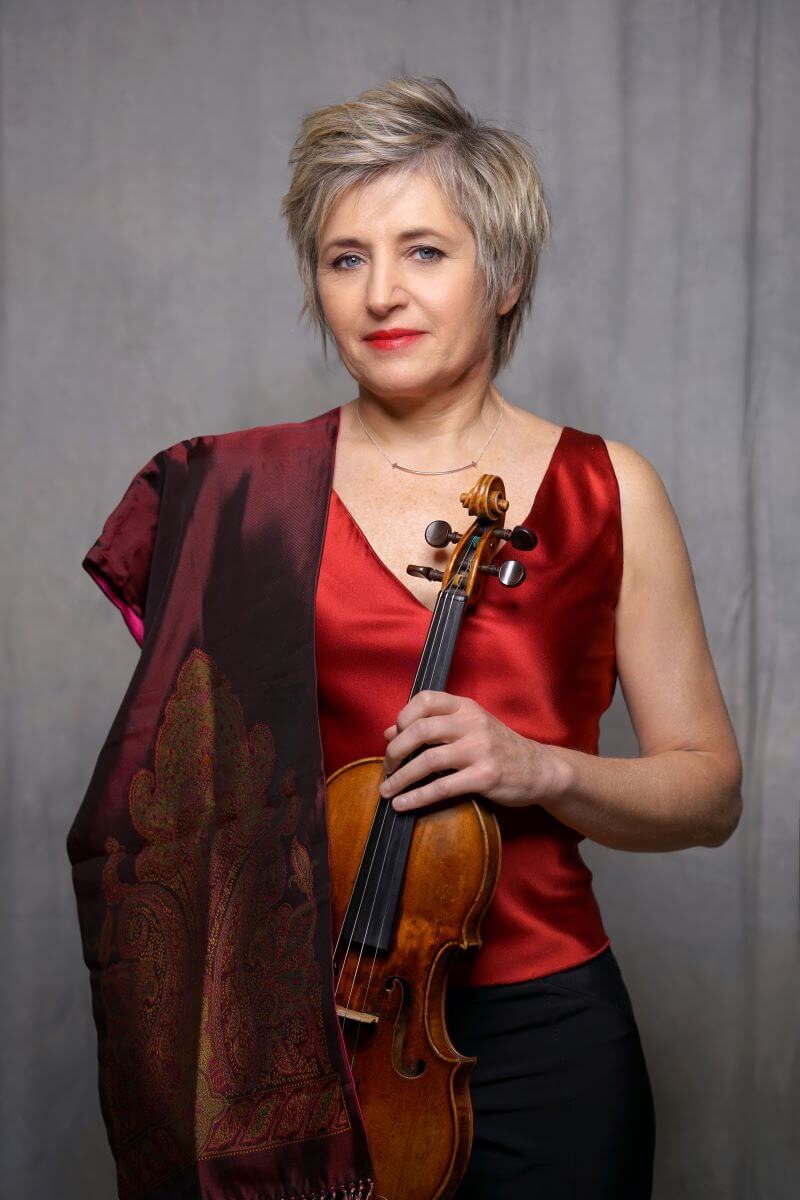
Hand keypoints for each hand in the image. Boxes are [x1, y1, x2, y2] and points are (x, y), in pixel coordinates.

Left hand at [379, 689, 561, 812]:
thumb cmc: (498, 748)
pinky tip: (403, 805)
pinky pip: (442, 787)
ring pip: (427, 761)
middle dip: (395, 751)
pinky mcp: (484, 776)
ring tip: (387, 790)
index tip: (394, 736)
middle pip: (419, 730)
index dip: (403, 716)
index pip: (425, 699)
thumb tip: (388, 732)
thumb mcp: (469, 728)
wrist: (539, 769)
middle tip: (387, 767)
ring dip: (401, 778)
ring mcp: (479, 750)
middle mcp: (472, 723)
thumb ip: (431, 726)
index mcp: (466, 707)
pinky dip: (417, 797)